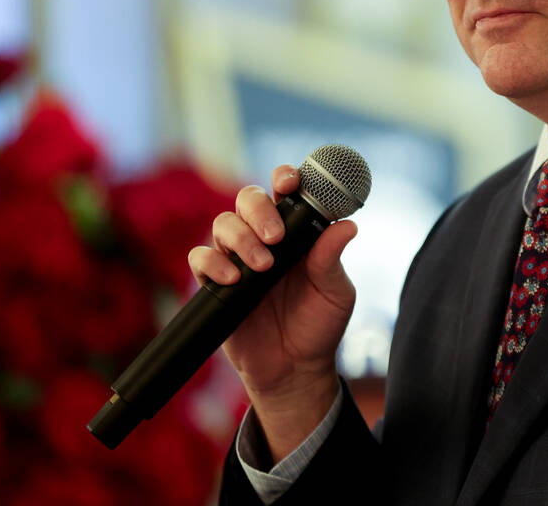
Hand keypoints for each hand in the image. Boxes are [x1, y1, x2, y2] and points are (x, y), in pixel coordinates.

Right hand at [188, 165, 357, 455]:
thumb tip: (348, 225)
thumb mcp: (335, 293)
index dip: (285, 178)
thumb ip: (332, 259)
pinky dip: (212, 263)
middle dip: (259, 209)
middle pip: (248, 199)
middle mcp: (265, 238)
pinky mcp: (215, 284)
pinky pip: (200, 259)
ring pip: (224, 224)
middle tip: (276, 237)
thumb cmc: (320, 325)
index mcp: (298, 232)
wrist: (295, 369)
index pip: (286, 192)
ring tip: (262, 267)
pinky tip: (232, 280)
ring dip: (241, 238)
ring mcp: (238, 259)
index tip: (290, 182)